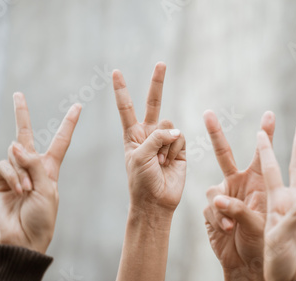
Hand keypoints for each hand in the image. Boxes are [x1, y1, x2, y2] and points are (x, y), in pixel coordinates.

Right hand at [0, 92, 81, 253]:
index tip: (78, 106)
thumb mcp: (48, 189)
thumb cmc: (43, 218)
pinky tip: (19, 190)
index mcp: (50, 169)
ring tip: (27, 190)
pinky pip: (5, 166)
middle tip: (18, 94)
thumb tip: (15, 144)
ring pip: (15, 154)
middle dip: (22, 114)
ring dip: (22, 170)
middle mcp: (31, 167)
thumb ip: (35, 165)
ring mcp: (14, 173)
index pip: (60, 141)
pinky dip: (13, 177)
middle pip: (26, 135)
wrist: (25, 240)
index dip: (68, 123)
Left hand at [113, 62, 185, 225]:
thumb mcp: (139, 156)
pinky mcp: (179, 149)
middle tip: (161, 63)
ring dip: (164, 143)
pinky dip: (174, 149)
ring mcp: (165, 141)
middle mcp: (149, 134)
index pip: (126, 108)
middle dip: (157, 83)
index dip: (122, 90)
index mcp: (133, 135)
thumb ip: (155, 137)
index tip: (116, 72)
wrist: (156, 202)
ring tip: (159, 161)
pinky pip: (179, 137)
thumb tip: (175, 130)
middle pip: (153, 103)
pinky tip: (169, 162)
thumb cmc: (141, 181)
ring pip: (169, 125)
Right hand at [202, 110, 274, 278]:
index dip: (265, 135)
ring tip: (232, 225)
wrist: (248, 264)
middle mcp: (239, 184)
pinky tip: (227, 231)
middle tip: (207, 113)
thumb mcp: (262, 225)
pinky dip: (218, 219)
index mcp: (259, 183)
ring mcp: (223, 197)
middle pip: (224, 154)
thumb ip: (242, 210)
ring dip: (222, 207)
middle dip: (215, 133)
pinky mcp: (211, 211)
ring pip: (213, 190)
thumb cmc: (263, 243)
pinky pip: (209, 209)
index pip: (262, 155)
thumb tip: (217, 200)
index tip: (270, 114)